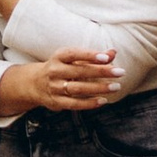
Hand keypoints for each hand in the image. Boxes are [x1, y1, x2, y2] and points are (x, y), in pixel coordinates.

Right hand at [0, 49, 120, 116]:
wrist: (35, 83)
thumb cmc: (62, 67)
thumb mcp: (73, 58)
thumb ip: (94, 57)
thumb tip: (113, 52)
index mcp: (59, 56)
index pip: (74, 54)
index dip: (90, 55)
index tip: (107, 57)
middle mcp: (54, 71)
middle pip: (80, 71)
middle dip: (101, 72)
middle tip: (120, 72)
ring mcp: (54, 87)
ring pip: (78, 88)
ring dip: (98, 88)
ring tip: (116, 87)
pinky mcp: (56, 101)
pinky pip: (74, 104)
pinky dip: (89, 103)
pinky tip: (103, 101)